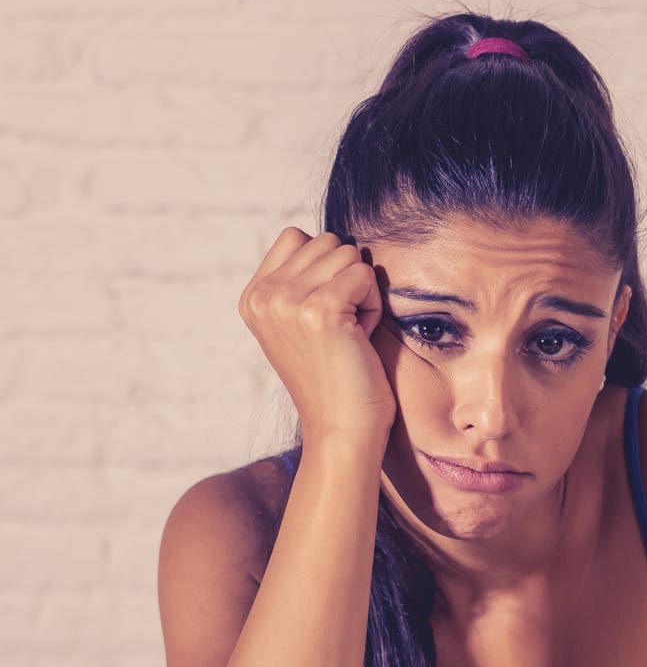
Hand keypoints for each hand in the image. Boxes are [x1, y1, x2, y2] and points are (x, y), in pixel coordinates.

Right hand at [238, 228, 396, 448]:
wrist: (342, 429)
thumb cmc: (336, 380)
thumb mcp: (302, 325)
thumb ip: (301, 282)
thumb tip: (332, 242)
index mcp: (254, 297)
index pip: (296, 237)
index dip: (326, 270)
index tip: (326, 317)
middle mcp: (264, 295)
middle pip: (326, 242)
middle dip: (346, 280)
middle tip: (342, 328)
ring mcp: (287, 300)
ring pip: (347, 254)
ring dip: (362, 293)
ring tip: (350, 334)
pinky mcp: (319, 309)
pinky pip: (364, 275)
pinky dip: (373, 306)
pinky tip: (360, 338)